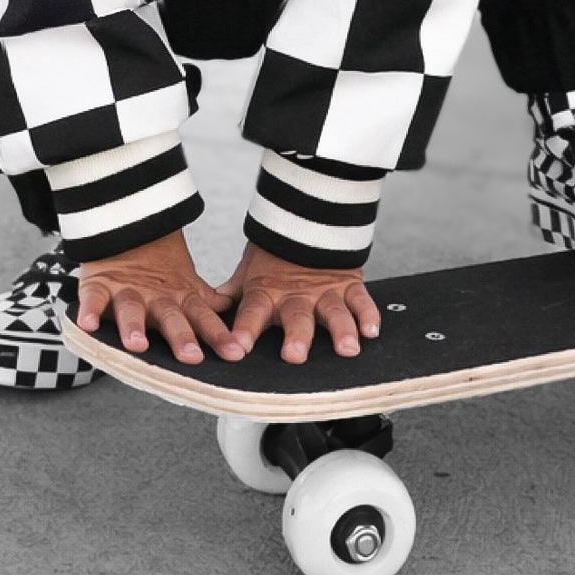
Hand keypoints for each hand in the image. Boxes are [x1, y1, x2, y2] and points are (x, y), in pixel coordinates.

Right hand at [74, 229, 244, 363]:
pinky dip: (89, 311)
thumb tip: (236, 316)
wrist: (127, 229)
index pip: (202, 318)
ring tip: (137, 345)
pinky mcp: (98, 286)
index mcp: (179, 299)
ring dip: (133, 327)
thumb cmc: (159, 268)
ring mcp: (126, 292)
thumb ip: (208, 304)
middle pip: (170, 318)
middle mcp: (155, 298)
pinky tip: (87, 325)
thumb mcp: (187, 285)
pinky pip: (92, 299)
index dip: (217, 335)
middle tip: (192, 356)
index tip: (234, 353)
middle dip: (181, 336)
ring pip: (131, 310)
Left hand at [219, 241, 380, 364]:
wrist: (305, 219)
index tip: (237, 348)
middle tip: (294, 355)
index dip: (244, 330)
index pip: (252, 313)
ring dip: (340, 330)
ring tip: (346, 348)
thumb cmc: (272, 255)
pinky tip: (370, 330)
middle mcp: (295, 296)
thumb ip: (231, 294)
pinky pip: (361, 299)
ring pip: (334, 311)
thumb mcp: (247, 272)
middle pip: (296, 317)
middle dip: (296, 336)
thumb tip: (203, 312)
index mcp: (266, 293)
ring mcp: (324, 291)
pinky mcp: (348, 285)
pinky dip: (367, 314)